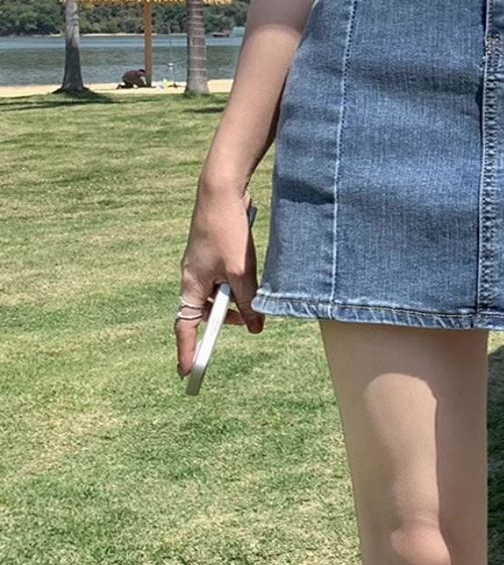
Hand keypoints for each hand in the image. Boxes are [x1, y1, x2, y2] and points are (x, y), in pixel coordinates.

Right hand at [175, 183, 264, 379]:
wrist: (222, 191)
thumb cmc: (227, 231)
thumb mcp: (240, 271)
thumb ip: (247, 301)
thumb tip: (255, 327)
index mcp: (191, 285)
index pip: (186, 327)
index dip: (188, 350)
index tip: (189, 374)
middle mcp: (193, 276)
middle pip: (207, 310)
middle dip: (227, 318)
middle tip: (250, 320)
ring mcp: (203, 263)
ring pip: (220, 291)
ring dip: (237, 296)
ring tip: (253, 285)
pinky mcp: (215, 250)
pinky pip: (226, 274)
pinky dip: (239, 278)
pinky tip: (252, 267)